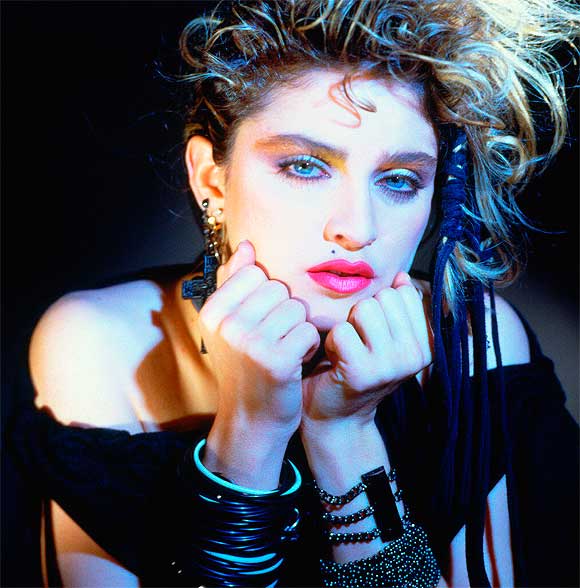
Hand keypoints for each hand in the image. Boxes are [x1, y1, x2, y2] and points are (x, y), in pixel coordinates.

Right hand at [199, 240, 319, 434]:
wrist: (250, 418)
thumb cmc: (244, 367)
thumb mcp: (230, 325)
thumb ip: (234, 282)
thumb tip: (245, 244)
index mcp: (213, 311)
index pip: (255, 273)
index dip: (266, 296)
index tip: (260, 322)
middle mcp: (227, 325)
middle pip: (278, 289)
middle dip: (284, 313)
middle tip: (274, 340)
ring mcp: (250, 343)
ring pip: (297, 309)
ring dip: (298, 329)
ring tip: (284, 351)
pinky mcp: (276, 360)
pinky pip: (309, 331)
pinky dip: (309, 347)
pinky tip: (295, 362)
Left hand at [301, 271, 431, 433]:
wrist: (336, 414)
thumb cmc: (358, 367)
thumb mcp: (386, 337)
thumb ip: (397, 306)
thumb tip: (402, 276)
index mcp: (427, 343)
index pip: (404, 292)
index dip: (381, 306)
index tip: (375, 334)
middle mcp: (415, 355)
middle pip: (383, 297)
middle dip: (363, 314)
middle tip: (359, 343)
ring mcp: (390, 364)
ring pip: (363, 310)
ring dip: (347, 326)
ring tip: (348, 350)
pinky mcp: (361, 371)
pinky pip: (341, 330)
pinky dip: (332, 342)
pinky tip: (337, 361)